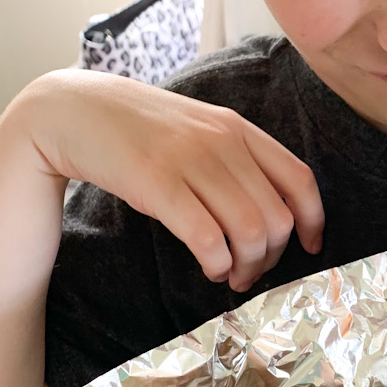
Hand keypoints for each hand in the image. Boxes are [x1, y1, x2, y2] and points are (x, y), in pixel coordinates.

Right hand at [22, 70, 323, 292]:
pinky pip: (207, 236)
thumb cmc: (137, 130)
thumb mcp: (197, 131)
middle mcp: (222, 141)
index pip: (299, 179)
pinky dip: (216, 262)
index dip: (314, 221)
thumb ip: (233, 159)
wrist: (72, 111)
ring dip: (246, 266)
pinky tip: (208, 267)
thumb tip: (270, 212)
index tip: (310, 247)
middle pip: (277, 216)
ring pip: (249, 230)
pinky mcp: (157, 182)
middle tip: (250, 272)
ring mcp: (190, 160)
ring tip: (229, 275)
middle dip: (272, 257)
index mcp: (238, 129)